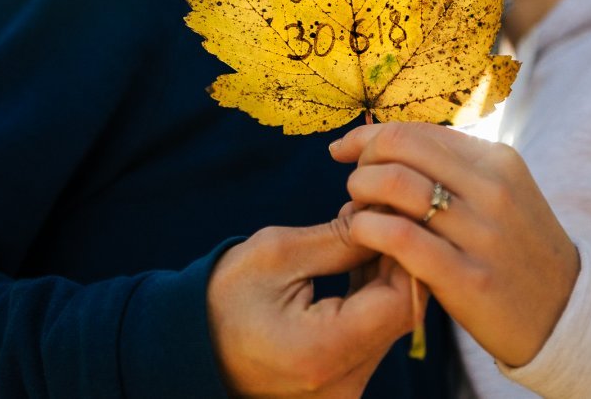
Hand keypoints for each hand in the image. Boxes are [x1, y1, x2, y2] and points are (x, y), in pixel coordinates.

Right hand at [207, 217, 417, 396]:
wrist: (185, 347)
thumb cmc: (222, 297)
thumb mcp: (278, 253)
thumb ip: (342, 239)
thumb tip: (390, 218)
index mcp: (323, 352)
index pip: (400, 300)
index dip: (405, 250)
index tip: (391, 210)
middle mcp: (342, 383)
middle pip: (401, 314)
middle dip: (398, 258)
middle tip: (383, 211)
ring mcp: (343, 389)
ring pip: (391, 323)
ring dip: (385, 274)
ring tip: (365, 230)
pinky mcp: (341, 384)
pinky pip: (373, 335)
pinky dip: (371, 296)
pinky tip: (358, 259)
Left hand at [330, 122, 579, 367]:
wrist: (564, 316)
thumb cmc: (515, 252)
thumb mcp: (501, 194)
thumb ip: (454, 167)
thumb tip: (389, 142)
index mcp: (498, 160)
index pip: (417, 130)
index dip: (370, 136)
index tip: (345, 150)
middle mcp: (493, 188)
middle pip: (400, 148)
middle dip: (362, 162)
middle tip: (354, 187)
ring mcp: (482, 232)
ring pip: (394, 185)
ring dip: (359, 194)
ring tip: (357, 213)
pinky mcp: (468, 278)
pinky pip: (399, 237)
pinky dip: (367, 229)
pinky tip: (362, 236)